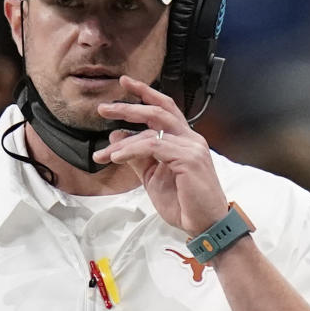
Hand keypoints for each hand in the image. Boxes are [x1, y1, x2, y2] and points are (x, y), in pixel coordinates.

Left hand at [92, 75, 227, 235]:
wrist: (206, 225)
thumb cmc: (184, 204)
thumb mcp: (153, 177)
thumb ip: (137, 157)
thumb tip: (117, 138)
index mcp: (185, 140)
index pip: (164, 109)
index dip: (145, 93)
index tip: (124, 84)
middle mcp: (191, 139)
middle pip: (158, 111)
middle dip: (129, 107)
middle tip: (103, 109)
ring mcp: (192, 147)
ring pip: (152, 130)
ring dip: (124, 137)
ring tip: (104, 149)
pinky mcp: (188, 159)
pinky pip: (153, 146)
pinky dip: (132, 149)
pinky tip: (116, 157)